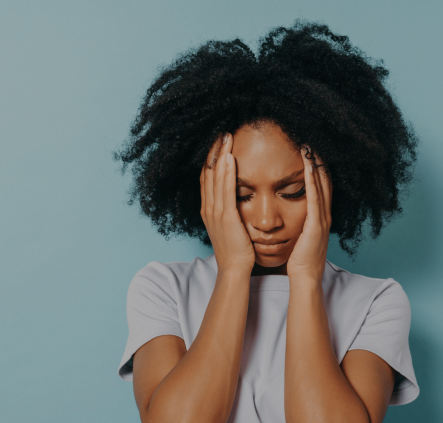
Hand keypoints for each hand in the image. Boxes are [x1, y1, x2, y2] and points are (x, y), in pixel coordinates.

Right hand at [200, 133, 254, 273]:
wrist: (234, 270)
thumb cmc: (236, 251)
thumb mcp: (229, 227)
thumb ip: (229, 212)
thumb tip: (235, 200)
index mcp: (209, 210)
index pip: (207, 178)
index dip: (211, 159)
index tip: (218, 143)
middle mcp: (208, 208)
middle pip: (208, 173)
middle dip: (214, 152)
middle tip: (221, 132)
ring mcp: (215, 212)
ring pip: (215, 177)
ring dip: (220, 155)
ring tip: (226, 137)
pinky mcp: (226, 216)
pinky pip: (226, 189)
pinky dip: (227, 172)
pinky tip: (230, 158)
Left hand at [286, 147, 331, 280]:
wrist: (305, 277)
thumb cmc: (300, 258)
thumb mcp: (301, 234)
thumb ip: (300, 220)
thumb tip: (290, 209)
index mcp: (319, 216)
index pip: (321, 186)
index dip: (317, 168)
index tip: (310, 150)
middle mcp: (324, 214)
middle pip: (325, 181)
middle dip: (319, 161)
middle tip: (313, 141)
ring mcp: (322, 219)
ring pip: (322, 186)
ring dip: (317, 166)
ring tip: (311, 147)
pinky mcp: (315, 225)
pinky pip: (314, 198)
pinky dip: (313, 182)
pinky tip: (309, 168)